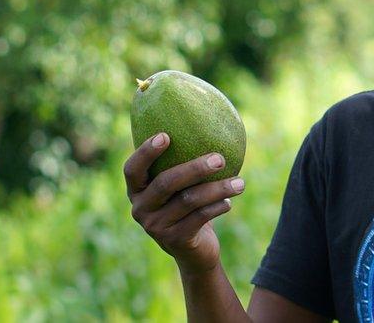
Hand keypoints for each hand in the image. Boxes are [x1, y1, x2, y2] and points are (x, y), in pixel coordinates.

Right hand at [123, 132, 245, 274]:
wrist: (193, 249)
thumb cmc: (188, 204)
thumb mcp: (181, 186)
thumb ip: (183, 162)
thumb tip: (210, 123)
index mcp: (137, 190)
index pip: (132, 169)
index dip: (146, 152)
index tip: (166, 135)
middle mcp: (141, 208)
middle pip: (166, 183)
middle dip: (195, 168)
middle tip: (220, 158)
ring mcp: (155, 226)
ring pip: (189, 200)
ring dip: (218, 189)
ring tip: (240, 183)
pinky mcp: (175, 240)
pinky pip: (200, 217)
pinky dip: (218, 207)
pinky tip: (229, 202)